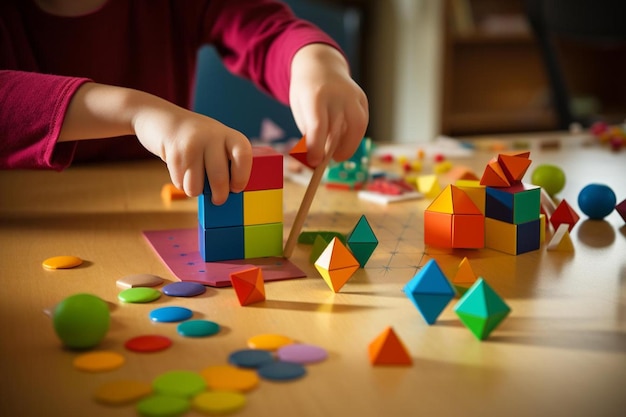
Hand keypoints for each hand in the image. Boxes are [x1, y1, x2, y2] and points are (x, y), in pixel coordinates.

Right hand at [133, 104, 251, 202]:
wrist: (168, 122)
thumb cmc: (201, 142)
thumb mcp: (219, 145)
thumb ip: (226, 165)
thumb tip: (227, 195)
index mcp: (230, 136)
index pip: (243, 156)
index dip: (242, 176)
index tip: (236, 188)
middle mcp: (212, 137)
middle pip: (219, 177)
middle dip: (219, 195)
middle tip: (218, 199)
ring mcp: (192, 145)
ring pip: (196, 186)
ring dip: (195, 190)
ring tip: (196, 180)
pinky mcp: (174, 154)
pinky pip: (180, 184)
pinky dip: (182, 183)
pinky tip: (182, 170)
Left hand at [289, 44, 368, 166]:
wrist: (320, 66)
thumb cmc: (306, 93)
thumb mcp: (300, 109)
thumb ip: (310, 131)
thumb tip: (318, 158)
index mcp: (315, 94)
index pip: (318, 125)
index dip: (317, 147)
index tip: (314, 163)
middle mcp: (337, 93)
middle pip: (338, 128)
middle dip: (331, 150)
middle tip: (323, 163)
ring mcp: (353, 95)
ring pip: (357, 125)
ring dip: (348, 145)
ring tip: (337, 155)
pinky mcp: (362, 98)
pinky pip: (362, 122)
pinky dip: (354, 136)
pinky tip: (344, 142)